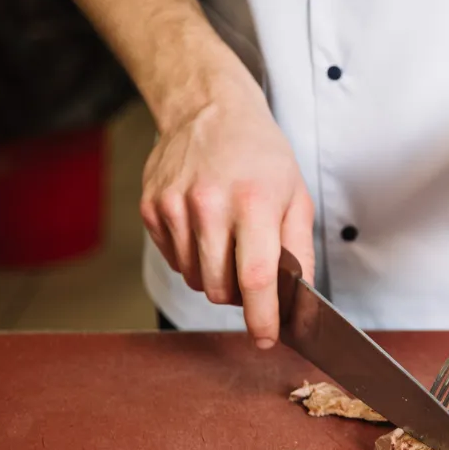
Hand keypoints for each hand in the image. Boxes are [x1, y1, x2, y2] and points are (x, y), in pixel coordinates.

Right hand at [139, 46, 314, 348]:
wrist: (209, 110)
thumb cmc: (261, 155)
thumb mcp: (295, 196)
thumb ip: (297, 250)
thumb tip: (296, 298)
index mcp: (254, 201)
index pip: (256, 277)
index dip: (262, 316)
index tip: (266, 339)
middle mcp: (210, 204)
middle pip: (221, 288)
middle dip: (240, 296)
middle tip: (252, 273)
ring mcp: (174, 206)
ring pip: (195, 279)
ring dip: (215, 275)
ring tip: (228, 239)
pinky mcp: (151, 208)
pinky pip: (174, 259)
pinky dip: (192, 257)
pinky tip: (204, 226)